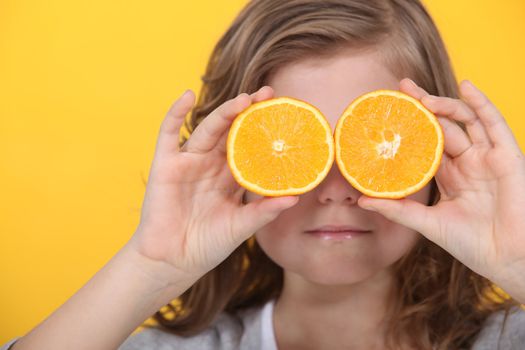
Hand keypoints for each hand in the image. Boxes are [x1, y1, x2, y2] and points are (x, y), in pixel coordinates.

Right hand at [128, 86, 297, 285]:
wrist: (173, 262)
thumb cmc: (208, 245)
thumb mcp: (241, 226)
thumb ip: (264, 211)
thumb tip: (295, 198)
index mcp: (230, 176)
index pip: (251, 146)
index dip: (265, 130)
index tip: (286, 114)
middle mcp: (211, 164)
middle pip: (232, 131)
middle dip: (249, 112)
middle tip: (269, 94)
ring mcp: (188, 162)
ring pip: (208, 129)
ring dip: (224, 112)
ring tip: (244, 99)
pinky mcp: (165, 164)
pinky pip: (168, 133)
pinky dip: (175, 113)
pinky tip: (188, 96)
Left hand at [358, 78, 524, 302]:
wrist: (506, 260)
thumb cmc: (471, 244)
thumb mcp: (427, 223)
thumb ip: (398, 209)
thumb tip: (361, 201)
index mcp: (449, 176)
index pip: (425, 143)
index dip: (410, 126)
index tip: (388, 110)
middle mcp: (467, 163)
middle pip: (442, 125)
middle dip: (422, 105)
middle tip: (400, 88)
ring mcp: (487, 158)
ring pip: (465, 121)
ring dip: (444, 104)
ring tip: (421, 96)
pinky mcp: (507, 157)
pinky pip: (494, 124)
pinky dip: (481, 104)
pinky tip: (466, 87)